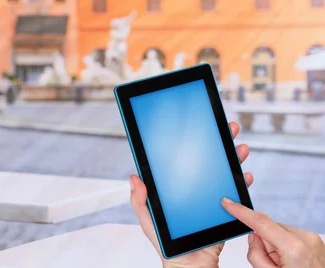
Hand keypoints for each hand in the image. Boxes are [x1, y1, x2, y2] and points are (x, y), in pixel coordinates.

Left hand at [130, 122, 252, 267]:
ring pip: (225, 173)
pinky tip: (245, 176)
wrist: (189, 266)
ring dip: (235, 159)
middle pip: (209, 160)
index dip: (192, 141)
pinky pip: (236, 194)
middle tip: (228, 128)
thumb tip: (134, 176)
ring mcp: (211, 198)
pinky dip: (242, 184)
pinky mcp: (224, 211)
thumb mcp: (148, 221)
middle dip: (220, 143)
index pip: (185, 159)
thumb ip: (140, 201)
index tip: (199, 126)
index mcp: (178, 188)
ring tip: (240, 148)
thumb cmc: (167, 244)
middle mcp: (196, 189)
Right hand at [221, 199, 324, 266]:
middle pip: (269, 228)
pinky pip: (289, 236)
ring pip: (279, 232)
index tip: (228, 203)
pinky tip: (291, 261)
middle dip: (264, 242)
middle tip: (272, 263)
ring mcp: (311, 238)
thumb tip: (253, 237)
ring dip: (275, 245)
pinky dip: (285, 246)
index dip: (241, 211)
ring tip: (284, 264)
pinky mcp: (314, 240)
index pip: (260, 222)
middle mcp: (305, 238)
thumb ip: (255, 254)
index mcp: (293, 248)